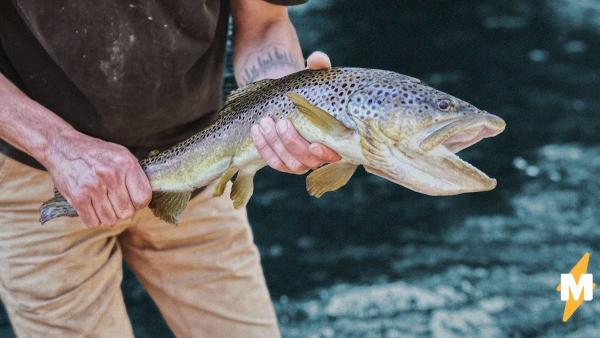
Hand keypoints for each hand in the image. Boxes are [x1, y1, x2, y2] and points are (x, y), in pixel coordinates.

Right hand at [42, 130, 151, 227]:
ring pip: (110, 220)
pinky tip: (90, 206)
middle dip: (121, 210)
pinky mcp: (78, 197)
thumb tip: (145, 199)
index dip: (138, 203)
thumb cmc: (95, 153)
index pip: (143, 198)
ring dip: (106, 215)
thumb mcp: (121, 155)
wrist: (61, 146)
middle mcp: (111, 175)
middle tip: (113, 200)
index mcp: (126, 164)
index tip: (131, 199)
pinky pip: (92, 222)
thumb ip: (135, 175)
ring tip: (101, 202)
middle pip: (127, 213)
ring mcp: (94, 186)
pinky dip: (92, 219)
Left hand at [250, 51, 340, 173]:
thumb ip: (319, 65)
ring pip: (291, 164)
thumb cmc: (306, 88)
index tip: (314, 144)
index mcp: (336, 138)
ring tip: (264, 122)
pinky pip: (275, 162)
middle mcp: (320, 155)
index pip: (335, 155)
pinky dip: (264, 147)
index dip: (325, 154)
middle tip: (281, 122)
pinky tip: (256, 130)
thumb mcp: (313, 75)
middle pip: (309, 161)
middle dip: (293, 143)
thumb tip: (318, 59)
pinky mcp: (284, 162)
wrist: (285, 97)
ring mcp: (302, 161)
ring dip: (276, 145)